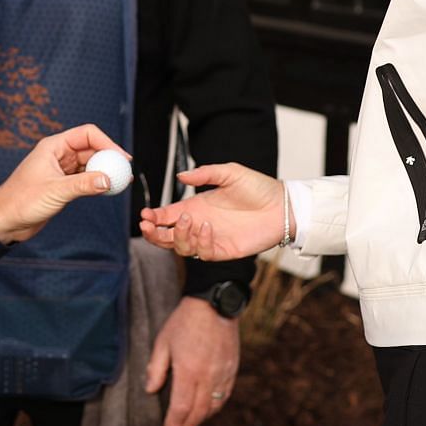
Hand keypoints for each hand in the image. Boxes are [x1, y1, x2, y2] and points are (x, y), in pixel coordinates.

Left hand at [0, 124, 124, 243]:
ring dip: (104, 171)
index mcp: (53, 146)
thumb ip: (83, 184)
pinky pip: (85, 178)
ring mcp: (61, 170)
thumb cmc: (21, 201)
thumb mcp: (56, 191)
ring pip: (89, 164)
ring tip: (120, 181)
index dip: (107, 142)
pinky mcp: (62, 184)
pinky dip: (97, 182)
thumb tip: (108, 179)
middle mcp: (58, 155)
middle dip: (109, 158)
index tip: (121, 157)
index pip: (87, 134)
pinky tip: (107, 189)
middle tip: (125, 171)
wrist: (5, 221)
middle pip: (91, 148)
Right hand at [139, 163, 286, 260]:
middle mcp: (199, 224)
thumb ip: (205, 174)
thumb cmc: (257, 187)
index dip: (153, 218)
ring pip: (181, 247)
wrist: (281, 206)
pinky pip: (203, 253)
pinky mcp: (223, 250)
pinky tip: (206, 228)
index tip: (144, 215)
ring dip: (177, 236)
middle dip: (154, 234)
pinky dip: (200, 242)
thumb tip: (181, 177)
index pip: (167, 216)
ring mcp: (210, 239)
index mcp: (196, 207)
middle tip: (147, 226)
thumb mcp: (230, 172)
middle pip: (167, 236)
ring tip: (185, 221)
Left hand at [144, 295, 239, 425]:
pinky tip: (208, 408)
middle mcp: (208, 377)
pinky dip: (216, 406)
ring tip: (191, 422)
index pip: (181, 408)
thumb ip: (156, 368)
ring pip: (214, 407)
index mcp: (188, 372)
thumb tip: (150, 390)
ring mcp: (223, 374)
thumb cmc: (185, 321)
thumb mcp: (163, 342)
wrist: (214, 304)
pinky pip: (225, 395)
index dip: (174, 422)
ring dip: (202, 419)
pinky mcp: (232, 369)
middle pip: (199, 413)